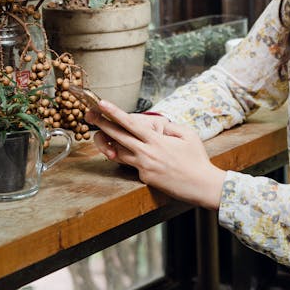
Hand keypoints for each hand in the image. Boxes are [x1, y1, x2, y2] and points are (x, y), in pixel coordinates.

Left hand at [88, 99, 226, 208]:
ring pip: (118, 154)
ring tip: (97, 134)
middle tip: (89, 116)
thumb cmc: (197, 159)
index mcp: (156, 141)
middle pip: (118, 137)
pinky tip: (119, 151)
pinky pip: (131, 166)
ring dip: (107, 143)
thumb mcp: (188, 135)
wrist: (201, 185)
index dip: (115, 113)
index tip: (102, 104)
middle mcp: (146, 154)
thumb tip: (158, 124)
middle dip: (102, 125)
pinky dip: (126, 157)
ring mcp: (144, 168)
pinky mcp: (145, 179)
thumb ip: (170, 127)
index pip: (131, 124)